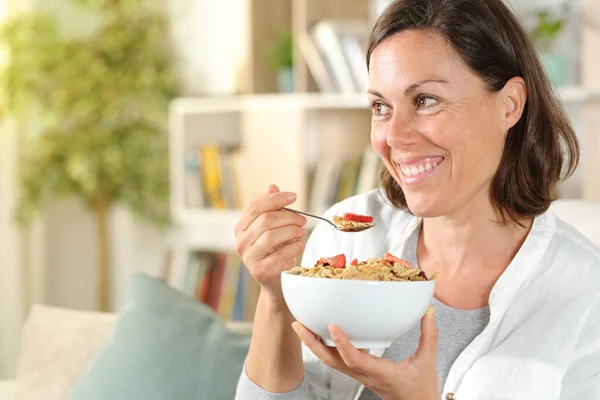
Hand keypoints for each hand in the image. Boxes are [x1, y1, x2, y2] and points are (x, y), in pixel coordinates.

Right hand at [234, 184, 307, 298]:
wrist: (277, 282)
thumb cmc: (276, 251)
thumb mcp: (273, 228)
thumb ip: (271, 208)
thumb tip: (272, 186)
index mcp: (240, 229)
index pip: (254, 207)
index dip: (275, 199)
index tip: (294, 196)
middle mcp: (241, 243)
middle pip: (265, 220)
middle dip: (289, 216)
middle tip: (303, 220)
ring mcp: (249, 258)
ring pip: (272, 236)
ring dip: (293, 231)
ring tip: (301, 232)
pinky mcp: (261, 271)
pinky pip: (281, 254)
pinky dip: (295, 246)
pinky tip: (300, 244)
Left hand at [292, 306, 440, 399]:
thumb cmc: (421, 389)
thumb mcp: (427, 361)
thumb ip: (429, 334)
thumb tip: (429, 311)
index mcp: (379, 373)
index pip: (354, 359)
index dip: (341, 344)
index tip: (332, 326)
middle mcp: (364, 375)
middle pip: (331, 361)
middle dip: (312, 343)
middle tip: (298, 324)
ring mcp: (359, 376)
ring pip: (330, 362)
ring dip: (314, 345)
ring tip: (302, 327)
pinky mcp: (359, 374)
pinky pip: (337, 361)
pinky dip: (325, 348)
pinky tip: (321, 335)